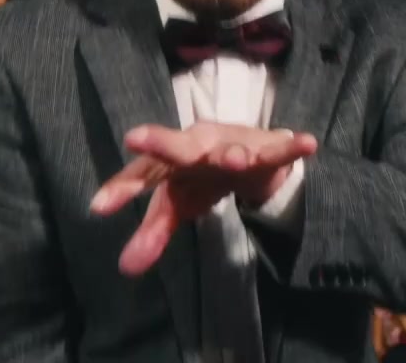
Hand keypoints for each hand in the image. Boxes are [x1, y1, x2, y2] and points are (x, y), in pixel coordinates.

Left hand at [90, 121, 317, 275]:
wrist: (250, 152)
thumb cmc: (202, 175)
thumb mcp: (177, 205)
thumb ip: (153, 233)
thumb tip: (126, 269)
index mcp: (171, 161)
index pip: (143, 174)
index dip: (122, 187)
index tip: (98, 206)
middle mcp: (198, 146)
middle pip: (177, 148)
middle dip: (160, 143)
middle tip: (136, 138)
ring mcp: (234, 145)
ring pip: (231, 149)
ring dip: (232, 154)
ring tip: (233, 160)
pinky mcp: (266, 149)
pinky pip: (280, 150)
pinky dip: (292, 147)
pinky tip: (307, 143)